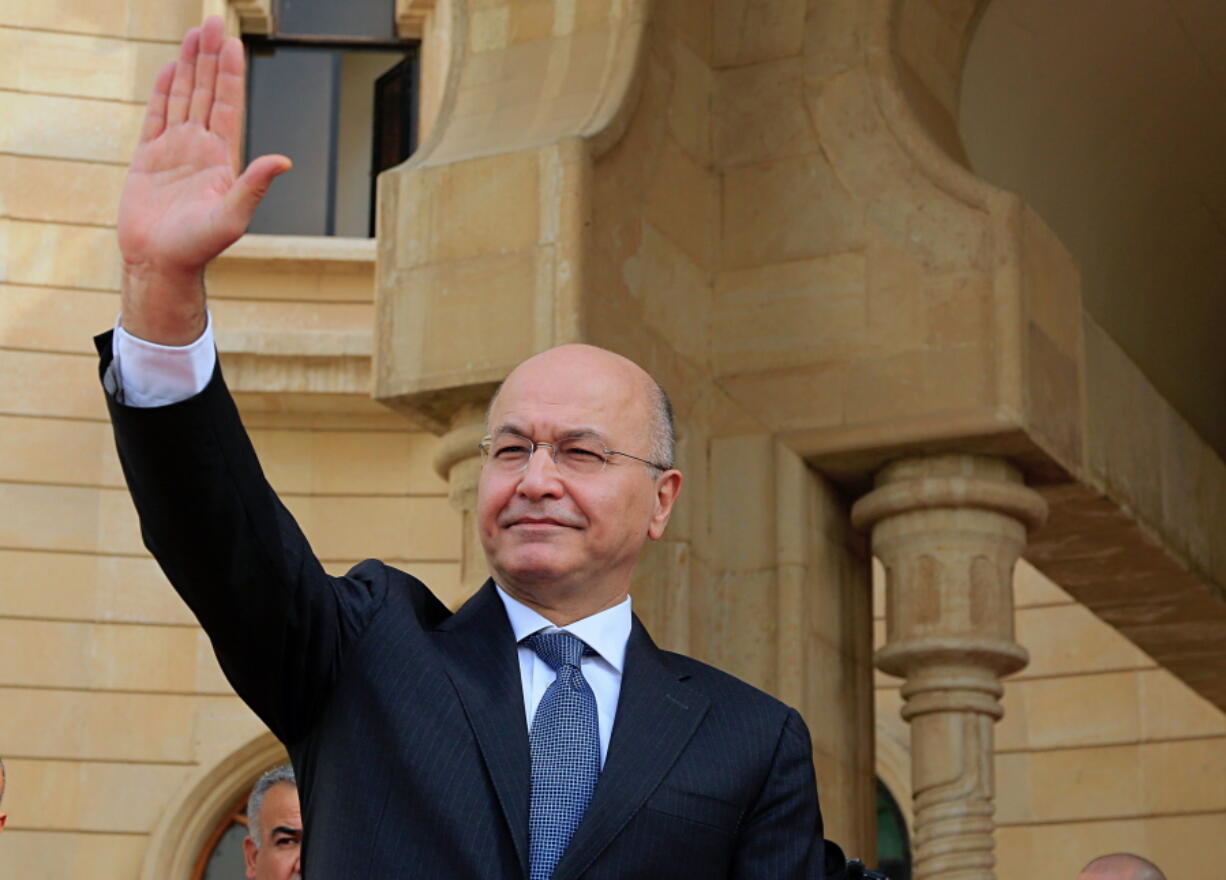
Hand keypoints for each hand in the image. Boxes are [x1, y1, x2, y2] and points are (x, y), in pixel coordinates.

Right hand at [117, 16, 289, 343]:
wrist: (160, 264)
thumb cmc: (199, 248)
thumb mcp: (232, 217)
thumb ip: (254, 186)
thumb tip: (284, 161)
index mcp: (222, 159)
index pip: (228, 105)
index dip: (230, 73)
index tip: (233, 42)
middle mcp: (200, 149)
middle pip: (206, 93)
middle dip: (210, 58)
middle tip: (213, 21)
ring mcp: (174, 152)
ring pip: (183, 98)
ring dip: (188, 67)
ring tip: (194, 34)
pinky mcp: (148, 159)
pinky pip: (156, 117)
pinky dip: (163, 93)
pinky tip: (169, 70)